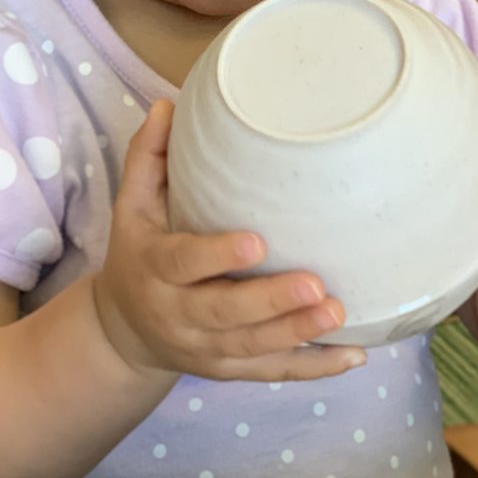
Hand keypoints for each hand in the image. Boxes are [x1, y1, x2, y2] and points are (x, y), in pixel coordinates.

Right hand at [92, 99, 367, 380]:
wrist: (124, 330)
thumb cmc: (139, 251)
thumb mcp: (132, 205)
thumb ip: (149, 156)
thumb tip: (170, 104)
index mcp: (155, 268)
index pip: (184, 263)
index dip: (217, 256)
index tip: (257, 241)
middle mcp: (177, 314)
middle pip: (223, 314)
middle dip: (270, 302)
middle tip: (316, 285)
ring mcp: (204, 350)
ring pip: (251, 348)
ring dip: (296, 333)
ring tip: (337, 311)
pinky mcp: (228, 370)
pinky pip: (271, 373)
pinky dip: (312, 367)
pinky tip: (353, 356)